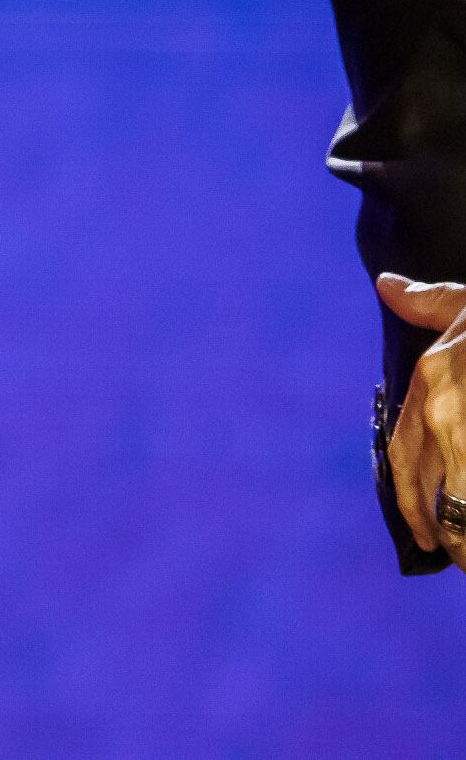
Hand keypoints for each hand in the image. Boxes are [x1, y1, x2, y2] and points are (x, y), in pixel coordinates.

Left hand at [379, 273, 465, 561]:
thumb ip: (428, 304)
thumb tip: (385, 284)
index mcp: (432, 382)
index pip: (405, 455)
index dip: (411, 500)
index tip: (424, 534)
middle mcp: (446, 414)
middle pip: (436, 496)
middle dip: (449, 535)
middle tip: (458, 559)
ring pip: (463, 514)